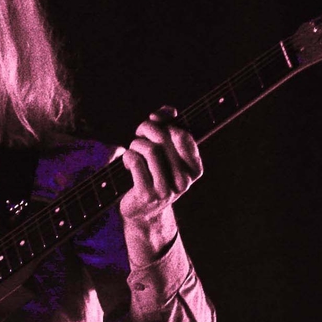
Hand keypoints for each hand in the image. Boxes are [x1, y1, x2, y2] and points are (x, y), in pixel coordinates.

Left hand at [117, 106, 202, 260]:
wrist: (141, 211)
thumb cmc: (153, 175)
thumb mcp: (166, 153)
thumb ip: (169, 128)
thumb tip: (169, 110)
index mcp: (194, 170)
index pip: (183, 134)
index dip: (166, 122)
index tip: (155, 120)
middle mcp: (184, 181)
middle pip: (164, 138)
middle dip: (147, 128)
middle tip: (139, 130)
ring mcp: (166, 190)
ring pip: (149, 149)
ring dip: (136, 144)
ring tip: (133, 149)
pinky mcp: (147, 194)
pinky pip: (135, 162)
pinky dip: (128, 156)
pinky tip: (127, 162)